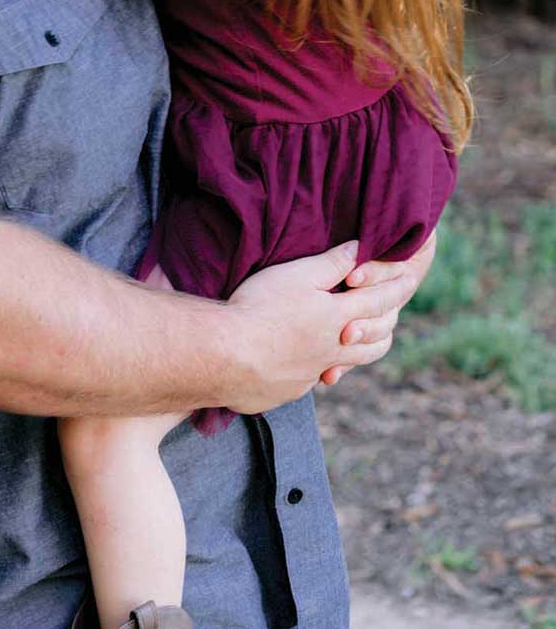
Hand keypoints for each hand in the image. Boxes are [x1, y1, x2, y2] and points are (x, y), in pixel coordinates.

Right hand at [221, 241, 422, 413]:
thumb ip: (332, 264)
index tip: (410, 279)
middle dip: (386, 325)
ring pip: (349, 364)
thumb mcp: (297, 275)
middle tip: (392, 316)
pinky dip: (322, 367)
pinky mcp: (291, 390)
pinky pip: (316, 379)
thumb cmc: (261, 307)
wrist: (228, 355)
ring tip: (358, 341)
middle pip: (374, 341)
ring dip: (360, 351)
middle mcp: (333, 348)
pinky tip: (308, 361)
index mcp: (338, 317)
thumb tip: (361, 248)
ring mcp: (312, 373)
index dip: (396, 287)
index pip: (378, 300)